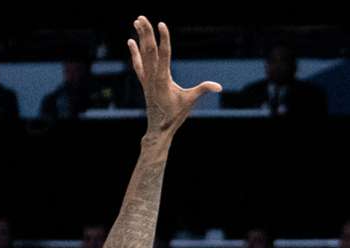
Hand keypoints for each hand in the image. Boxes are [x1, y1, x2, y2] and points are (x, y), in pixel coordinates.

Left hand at [128, 16, 221, 136]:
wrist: (158, 128)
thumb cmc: (175, 115)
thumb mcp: (190, 102)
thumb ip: (203, 90)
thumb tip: (218, 87)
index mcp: (163, 80)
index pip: (163, 54)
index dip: (163, 39)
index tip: (161, 24)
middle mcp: (152, 77)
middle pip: (148, 50)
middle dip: (146, 33)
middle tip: (142, 17)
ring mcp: (146, 79)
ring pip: (142, 54)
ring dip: (140, 38)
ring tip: (137, 21)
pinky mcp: (144, 82)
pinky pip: (138, 64)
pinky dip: (134, 52)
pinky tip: (130, 41)